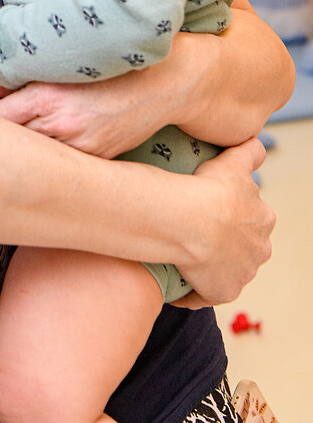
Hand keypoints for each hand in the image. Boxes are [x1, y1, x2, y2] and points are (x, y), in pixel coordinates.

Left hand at [0, 68, 167, 158]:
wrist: (162, 85)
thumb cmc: (112, 67)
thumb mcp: (67, 64)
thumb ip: (27, 78)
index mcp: (47, 97)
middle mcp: (61, 125)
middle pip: (14, 139)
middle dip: (9, 133)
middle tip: (10, 126)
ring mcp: (80, 147)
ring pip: (39, 153)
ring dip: (35, 144)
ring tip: (40, 130)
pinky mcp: (96, 159)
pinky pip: (67, 162)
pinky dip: (62, 152)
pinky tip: (68, 138)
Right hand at [173, 137, 273, 306]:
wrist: (190, 220)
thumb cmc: (211, 189)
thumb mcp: (233, 162)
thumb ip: (250, 152)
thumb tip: (258, 145)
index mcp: (263, 222)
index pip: (252, 219)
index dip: (233, 214)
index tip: (211, 208)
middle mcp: (258, 251)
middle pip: (243, 247)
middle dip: (226, 243)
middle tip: (195, 229)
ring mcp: (240, 275)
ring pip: (226, 270)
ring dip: (210, 265)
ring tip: (182, 252)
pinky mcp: (220, 292)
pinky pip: (204, 294)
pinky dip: (192, 290)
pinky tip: (176, 281)